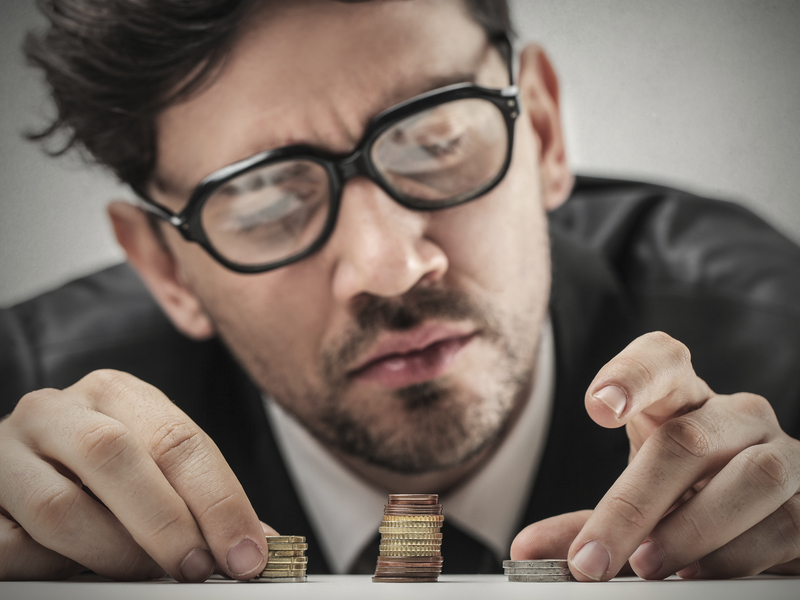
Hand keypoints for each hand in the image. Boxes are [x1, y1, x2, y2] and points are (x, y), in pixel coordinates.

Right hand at [0, 370, 273, 580]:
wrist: (17, 466)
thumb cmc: (97, 472)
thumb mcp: (151, 466)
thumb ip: (197, 498)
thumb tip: (256, 545)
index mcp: (115, 393)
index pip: (178, 439)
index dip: (219, 501)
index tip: (247, 556)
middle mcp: (56, 410)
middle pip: (114, 456)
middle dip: (166, 523)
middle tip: (198, 569)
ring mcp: (5, 452)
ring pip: (60, 507)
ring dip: (114, 553)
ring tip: (144, 576)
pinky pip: (13, 546)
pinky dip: (53, 569)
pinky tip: (78, 571)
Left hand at [511, 332, 799, 579]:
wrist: (766, 520)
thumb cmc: (690, 497)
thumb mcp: (639, 501)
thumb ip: (589, 522)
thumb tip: (525, 549)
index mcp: (684, 398)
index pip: (662, 359)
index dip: (631, 374)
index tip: (598, 407)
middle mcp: (736, 416)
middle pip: (689, 438)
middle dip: (635, 502)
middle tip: (593, 557)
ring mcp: (784, 452)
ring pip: (750, 477)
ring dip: (691, 530)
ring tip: (646, 567)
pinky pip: (785, 523)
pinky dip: (737, 555)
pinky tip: (699, 576)